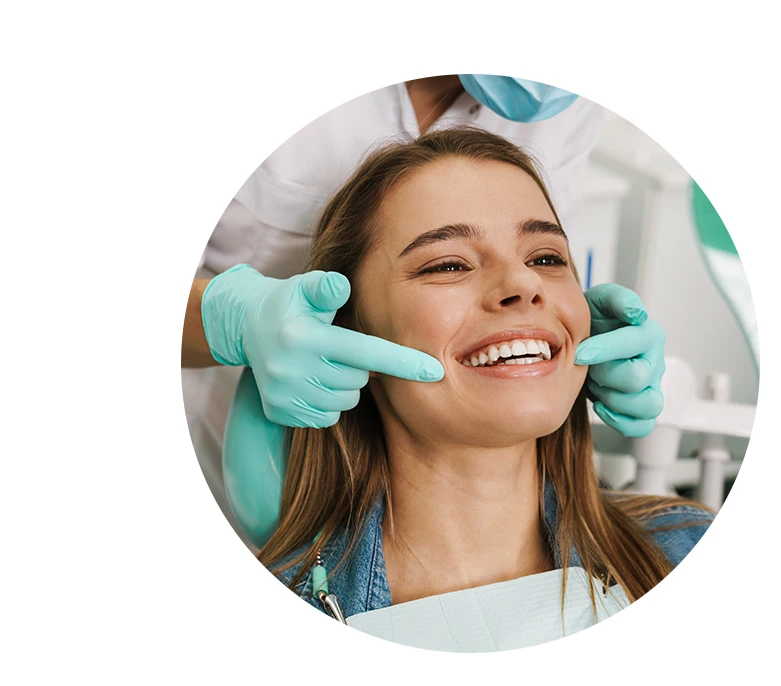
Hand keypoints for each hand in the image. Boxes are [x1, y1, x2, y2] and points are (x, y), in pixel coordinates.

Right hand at [201, 264, 443, 427]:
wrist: (247, 328)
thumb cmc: (290, 303)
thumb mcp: (305, 287)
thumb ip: (327, 287)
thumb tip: (342, 285)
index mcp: (303, 338)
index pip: (364, 353)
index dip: (402, 362)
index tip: (435, 372)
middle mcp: (291, 370)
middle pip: (357, 380)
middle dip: (358, 366)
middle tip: (339, 347)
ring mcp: (284, 395)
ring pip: (344, 401)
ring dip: (344, 385)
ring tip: (324, 363)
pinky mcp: (280, 413)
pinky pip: (326, 417)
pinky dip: (327, 401)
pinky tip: (312, 380)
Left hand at [575, 284, 665, 437]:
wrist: (585, 339)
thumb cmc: (594, 321)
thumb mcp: (600, 300)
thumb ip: (617, 299)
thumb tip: (635, 312)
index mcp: (647, 334)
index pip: (634, 344)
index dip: (604, 349)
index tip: (579, 352)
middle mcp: (653, 361)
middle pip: (637, 378)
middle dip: (604, 374)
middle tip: (588, 367)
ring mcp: (650, 386)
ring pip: (648, 405)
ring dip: (615, 400)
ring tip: (597, 386)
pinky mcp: (641, 405)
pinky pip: (643, 425)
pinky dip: (621, 421)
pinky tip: (601, 406)